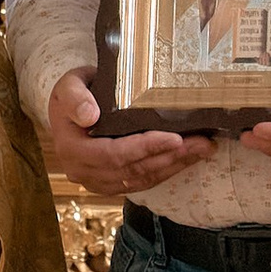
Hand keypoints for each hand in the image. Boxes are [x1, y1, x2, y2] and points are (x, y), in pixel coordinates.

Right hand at [39, 70, 210, 200]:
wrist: (68, 111)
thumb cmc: (71, 96)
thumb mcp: (68, 87)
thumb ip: (76, 98)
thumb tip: (89, 115)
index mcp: (72, 150)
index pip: (113, 155)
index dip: (146, 149)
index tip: (175, 138)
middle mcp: (83, 172)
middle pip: (133, 170)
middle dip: (171, 158)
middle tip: (202, 143)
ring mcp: (97, 182)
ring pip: (141, 179)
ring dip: (175, 166)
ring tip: (203, 150)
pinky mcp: (110, 184)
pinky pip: (141, 182)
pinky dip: (166, 172)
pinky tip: (186, 160)